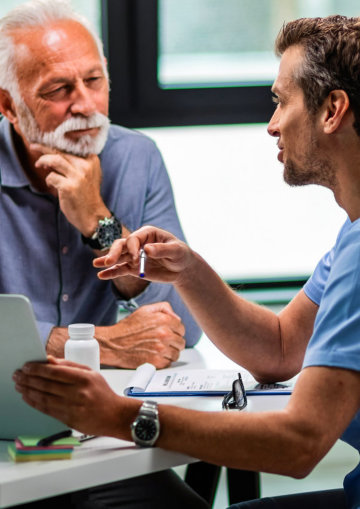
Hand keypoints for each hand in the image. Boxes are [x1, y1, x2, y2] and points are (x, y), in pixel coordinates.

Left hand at [13, 356, 131, 437]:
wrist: (115, 415)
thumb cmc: (103, 393)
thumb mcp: (90, 373)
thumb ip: (69, 366)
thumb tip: (49, 360)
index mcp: (84, 378)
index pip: (55, 372)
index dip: (38, 369)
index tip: (27, 366)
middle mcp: (77, 393)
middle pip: (46, 385)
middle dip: (28, 379)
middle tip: (18, 375)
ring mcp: (72, 408)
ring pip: (44, 398)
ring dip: (28, 391)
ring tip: (19, 385)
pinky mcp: (68, 419)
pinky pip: (47, 410)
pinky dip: (34, 403)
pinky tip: (28, 397)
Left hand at [31, 143, 108, 234]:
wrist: (93, 215)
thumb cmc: (87, 195)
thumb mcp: (88, 175)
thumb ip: (77, 164)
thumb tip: (54, 154)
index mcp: (92, 161)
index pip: (71, 147)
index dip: (56, 145)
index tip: (46, 144)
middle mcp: (86, 166)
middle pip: (60, 152)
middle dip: (44, 149)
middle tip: (34, 147)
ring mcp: (77, 177)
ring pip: (54, 160)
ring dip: (43, 161)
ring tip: (38, 164)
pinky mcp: (68, 187)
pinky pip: (51, 177)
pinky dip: (48, 180)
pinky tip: (51, 184)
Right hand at [93, 225, 193, 283]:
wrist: (182, 268)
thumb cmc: (181, 254)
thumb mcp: (176, 251)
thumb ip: (162, 250)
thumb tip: (147, 249)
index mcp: (148, 233)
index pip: (134, 239)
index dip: (132, 248)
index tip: (136, 259)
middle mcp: (138, 243)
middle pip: (122, 245)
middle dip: (114, 253)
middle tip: (108, 261)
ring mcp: (134, 256)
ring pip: (119, 257)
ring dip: (108, 261)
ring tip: (96, 265)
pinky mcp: (134, 268)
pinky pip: (121, 270)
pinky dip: (112, 272)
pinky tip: (101, 275)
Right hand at [96, 302, 185, 368]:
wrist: (113, 344)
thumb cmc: (128, 328)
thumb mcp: (145, 310)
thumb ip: (163, 308)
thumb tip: (176, 316)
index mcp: (164, 320)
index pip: (181, 328)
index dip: (174, 331)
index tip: (168, 333)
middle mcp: (164, 334)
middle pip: (180, 342)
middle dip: (173, 342)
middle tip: (162, 342)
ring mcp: (161, 349)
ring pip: (176, 353)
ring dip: (169, 352)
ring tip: (158, 349)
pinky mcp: (157, 362)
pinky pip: (168, 363)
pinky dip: (163, 361)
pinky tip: (154, 355)